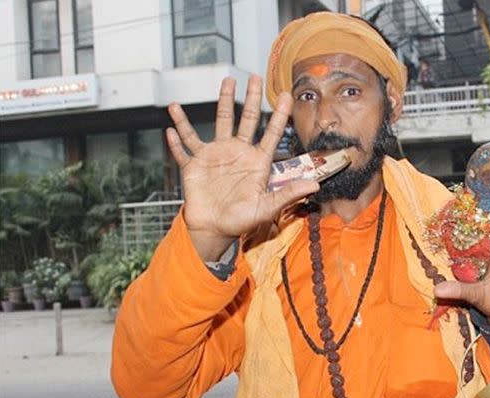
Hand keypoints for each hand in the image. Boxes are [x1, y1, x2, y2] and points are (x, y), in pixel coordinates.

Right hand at [166, 76, 318, 260]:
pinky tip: (173, 115)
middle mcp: (238, 153)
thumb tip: (317, 186)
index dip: (280, 114)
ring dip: (223, 101)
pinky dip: (178, 134)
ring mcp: (216, 155)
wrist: (213, 229)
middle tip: (255, 77)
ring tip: (226, 81)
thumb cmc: (241, 221)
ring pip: (220, 122)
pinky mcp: (195, 163)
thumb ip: (289, 195)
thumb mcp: (267, 208)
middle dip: (251, 98)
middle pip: (247, 119)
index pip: (271, 133)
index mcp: (256, 162)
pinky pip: (185, 145)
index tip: (287, 94)